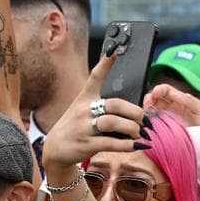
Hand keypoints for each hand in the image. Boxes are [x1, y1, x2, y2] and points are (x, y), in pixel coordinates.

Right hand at [40, 53, 145, 171]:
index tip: (114, 51)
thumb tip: (132, 110)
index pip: (95, 77)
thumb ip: (102, 106)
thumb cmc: (75, 127)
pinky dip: (127, 145)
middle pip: (114, 104)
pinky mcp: (86, 144)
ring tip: (140, 134)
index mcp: (85, 98)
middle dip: (134, 112)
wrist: (54, 149)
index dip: (105, 64)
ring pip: (113, 122)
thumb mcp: (82, 110)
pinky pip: (111, 143)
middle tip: (145, 120)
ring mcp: (84, 127)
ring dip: (132, 128)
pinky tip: (137, 146)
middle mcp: (84, 110)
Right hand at [142, 84, 199, 126]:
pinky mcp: (166, 131)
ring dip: (147, 109)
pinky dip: (149, 121)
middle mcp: (173, 108)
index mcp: (181, 100)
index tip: (154, 94)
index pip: (166, 90)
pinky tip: (148, 122)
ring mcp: (169, 120)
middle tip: (148, 104)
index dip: (158, 90)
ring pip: (153, 110)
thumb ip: (188, 100)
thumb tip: (173, 93)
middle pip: (156, 99)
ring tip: (146, 113)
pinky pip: (155, 124)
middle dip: (149, 99)